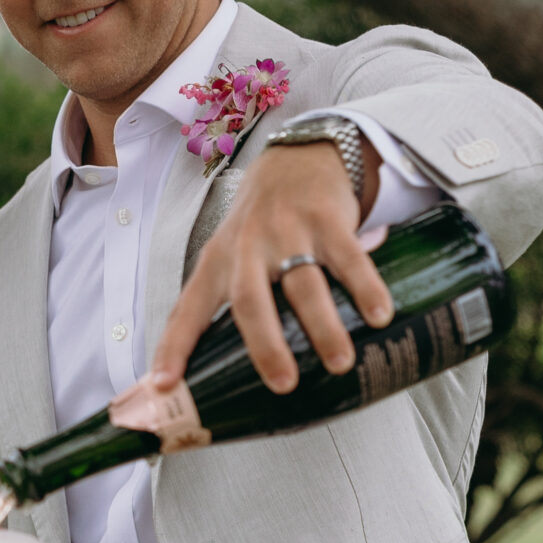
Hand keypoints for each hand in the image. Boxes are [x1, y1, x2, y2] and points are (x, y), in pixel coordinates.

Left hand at [152, 139, 392, 395]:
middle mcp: (247, 247)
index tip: (163, 385)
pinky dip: (366, 288)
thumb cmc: (260, 224)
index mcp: (217, 263)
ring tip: (340, 363)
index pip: (188, 309)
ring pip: (303, 283)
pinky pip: (348, 258)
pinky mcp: (327, 218)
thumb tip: (220, 371)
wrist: (296, 157)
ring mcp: (288, 230)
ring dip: (323, 326)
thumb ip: (225, 303)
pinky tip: (379, 316)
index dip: (173, 348)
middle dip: (264, 345)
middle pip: (249, 300)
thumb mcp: (228, 254)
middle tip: (284, 384)